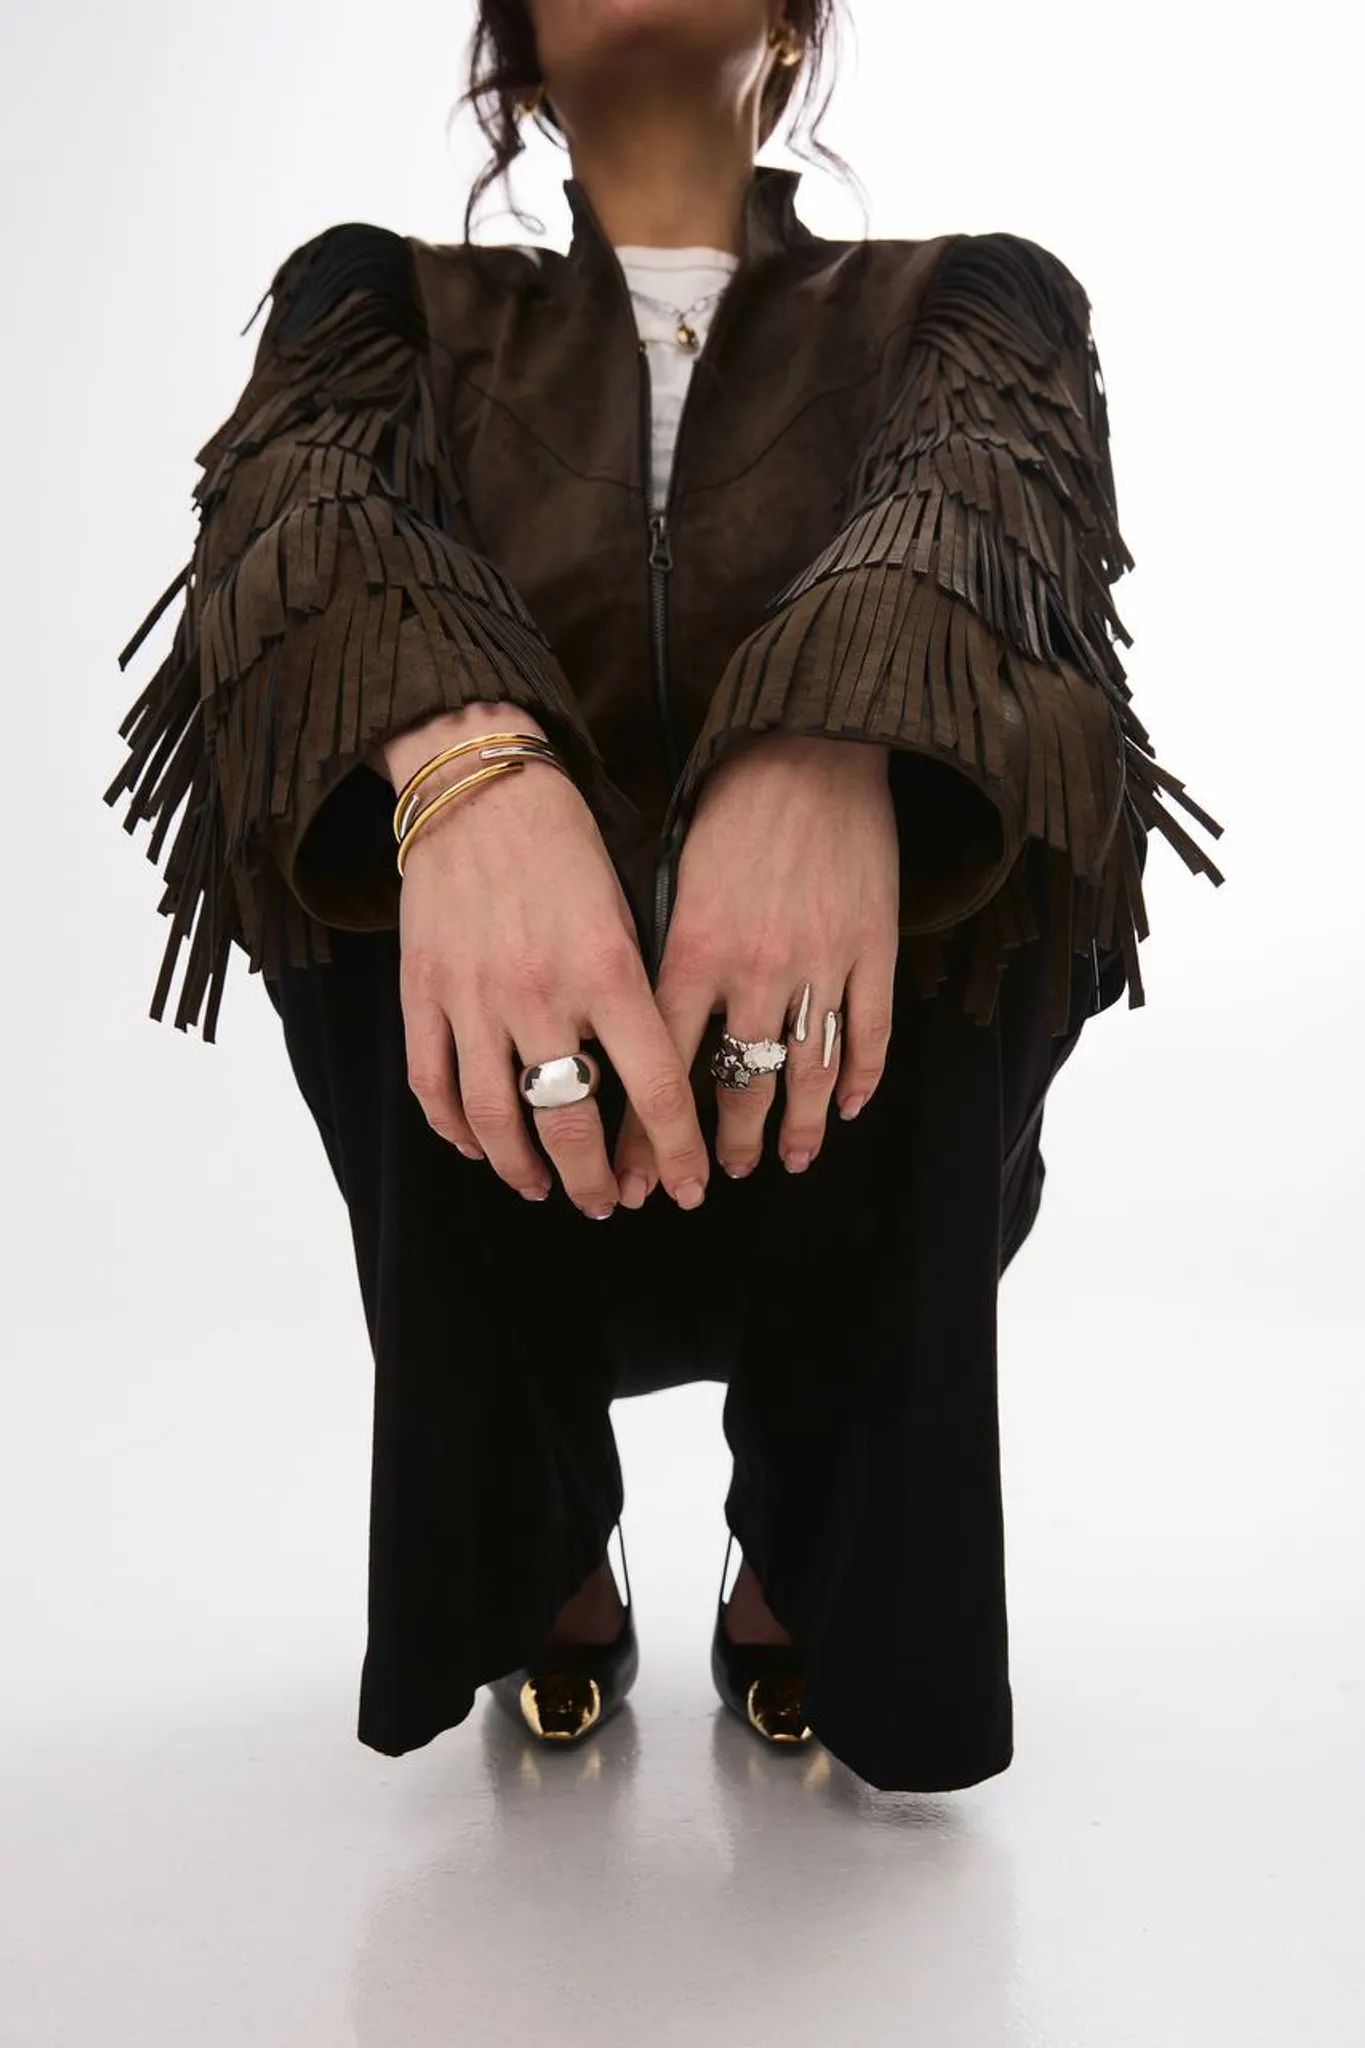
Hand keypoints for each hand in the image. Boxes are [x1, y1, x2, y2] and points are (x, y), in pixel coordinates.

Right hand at [383, 704, 710, 1216]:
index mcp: (608, 970)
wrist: (479, 782)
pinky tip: (479, 1147)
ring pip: (495, 1120)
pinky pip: (434, 1085)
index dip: (673, 1153)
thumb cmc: (569, 843)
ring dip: (524, 1170)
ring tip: (543, 1188)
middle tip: (608, 1203)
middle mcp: (540, 993)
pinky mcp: (422, 990)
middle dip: (594, 1181)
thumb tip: (654, 1082)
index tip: (685, 1189)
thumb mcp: (629, 910)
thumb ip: (637, 996)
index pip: (654, 1089)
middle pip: (570, 1124)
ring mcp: (473, 997)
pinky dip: (456, 1130)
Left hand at [612, 732, 899, 1188]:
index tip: (641, 1174)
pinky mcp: (874, 949)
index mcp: (694, 951)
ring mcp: (823, 963)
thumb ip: (663, 956)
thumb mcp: (673, 877)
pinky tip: (849, 1108)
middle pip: (741, 1084)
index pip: (664, 1067)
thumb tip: (644, 1031)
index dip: (651, 1132)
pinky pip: (870, 1034)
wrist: (814, 742)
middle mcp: (757, 969)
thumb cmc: (731, 805)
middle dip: (726, 1145)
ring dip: (798, 1129)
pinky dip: (861, 1079)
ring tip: (789, 1160)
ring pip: (809, 1074)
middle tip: (715, 1178)